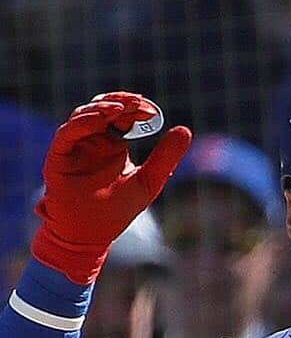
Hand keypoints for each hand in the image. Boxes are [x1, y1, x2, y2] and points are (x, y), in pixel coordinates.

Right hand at [31, 92, 191, 284]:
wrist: (92, 234)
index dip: (136, 109)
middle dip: (120, 103)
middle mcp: (93, 140)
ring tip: (121, 109)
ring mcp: (75, 146)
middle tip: (138, 103)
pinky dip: (82, 123)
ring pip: (84, 116)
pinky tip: (99, 120)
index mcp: (114, 144)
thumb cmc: (118, 210)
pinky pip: (68, 133)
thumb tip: (185, 129)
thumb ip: (165, 157)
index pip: (124, 116)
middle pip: (103, 109)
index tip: (151, 109)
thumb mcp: (149, 181)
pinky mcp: (59, 155)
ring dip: (102, 109)